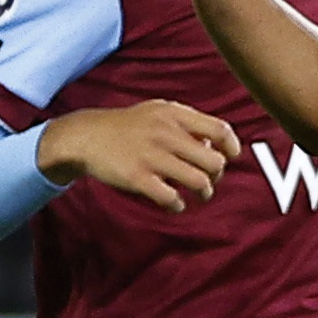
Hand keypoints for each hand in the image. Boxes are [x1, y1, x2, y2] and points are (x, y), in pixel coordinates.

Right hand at [40, 99, 237, 209]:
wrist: (85, 136)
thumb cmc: (128, 127)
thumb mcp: (158, 112)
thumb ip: (188, 124)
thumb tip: (218, 147)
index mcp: (174, 114)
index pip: (220, 130)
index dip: (232, 147)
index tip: (230, 158)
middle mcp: (166, 133)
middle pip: (215, 161)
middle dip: (217, 175)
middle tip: (209, 180)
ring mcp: (151, 156)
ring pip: (199, 182)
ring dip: (204, 193)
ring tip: (197, 194)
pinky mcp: (137, 177)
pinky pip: (172, 198)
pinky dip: (178, 205)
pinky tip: (174, 203)